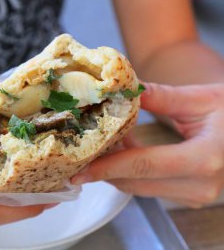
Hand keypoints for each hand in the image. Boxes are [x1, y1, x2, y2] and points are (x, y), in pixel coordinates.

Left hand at [72, 82, 223, 207]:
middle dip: (105, 170)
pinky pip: (151, 187)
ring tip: (99, 149)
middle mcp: (200, 184)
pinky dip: (131, 173)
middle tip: (80, 155)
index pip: (143, 166)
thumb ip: (161, 97)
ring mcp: (196, 194)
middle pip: (137, 182)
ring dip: (116, 171)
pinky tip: (121, 153)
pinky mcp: (190, 194)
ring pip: (141, 188)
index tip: (79, 171)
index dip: (107, 167)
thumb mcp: (200, 99)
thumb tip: (124, 90)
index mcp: (204, 157)